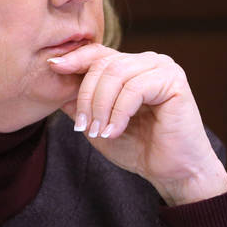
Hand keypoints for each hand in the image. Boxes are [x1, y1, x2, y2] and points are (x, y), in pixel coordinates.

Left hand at [47, 44, 226, 205]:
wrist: (174, 172)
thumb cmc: (139, 149)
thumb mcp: (98, 124)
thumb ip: (80, 103)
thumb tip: (55, 79)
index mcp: (131, 67)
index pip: (98, 53)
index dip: (74, 58)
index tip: (53, 67)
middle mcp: (148, 61)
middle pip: (103, 64)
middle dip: (86, 96)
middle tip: (82, 125)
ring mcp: (163, 68)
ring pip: (117, 74)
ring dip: (101, 106)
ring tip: (99, 131)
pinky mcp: (174, 81)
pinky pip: (135, 88)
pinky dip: (119, 112)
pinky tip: (115, 131)